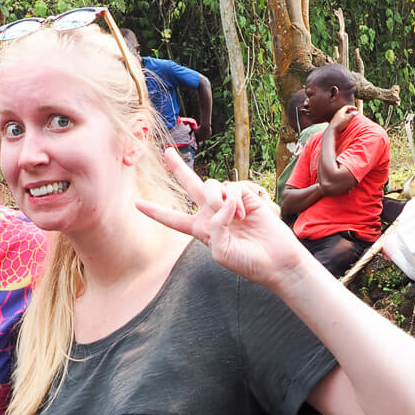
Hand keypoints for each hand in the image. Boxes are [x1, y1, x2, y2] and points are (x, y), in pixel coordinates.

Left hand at [138, 148, 307, 288]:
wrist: (276, 260)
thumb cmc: (247, 262)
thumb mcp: (220, 251)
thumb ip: (213, 228)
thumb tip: (222, 204)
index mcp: (201, 230)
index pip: (173, 219)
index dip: (155, 212)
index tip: (137, 204)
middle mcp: (213, 213)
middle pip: (190, 186)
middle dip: (178, 169)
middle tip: (167, 152)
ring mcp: (229, 203)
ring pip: (212, 186)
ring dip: (218, 199)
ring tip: (235, 217)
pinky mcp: (247, 197)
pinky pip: (232, 189)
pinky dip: (236, 201)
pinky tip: (245, 215)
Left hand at [329, 104, 359, 134]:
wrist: (331, 132)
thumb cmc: (339, 124)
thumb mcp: (347, 119)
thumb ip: (352, 115)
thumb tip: (357, 112)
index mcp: (340, 112)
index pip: (346, 107)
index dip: (351, 107)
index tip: (356, 109)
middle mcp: (338, 115)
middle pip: (345, 112)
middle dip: (351, 113)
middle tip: (355, 115)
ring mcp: (337, 119)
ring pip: (344, 117)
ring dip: (349, 118)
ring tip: (352, 120)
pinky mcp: (336, 124)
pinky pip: (343, 121)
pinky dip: (346, 121)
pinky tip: (348, 125)